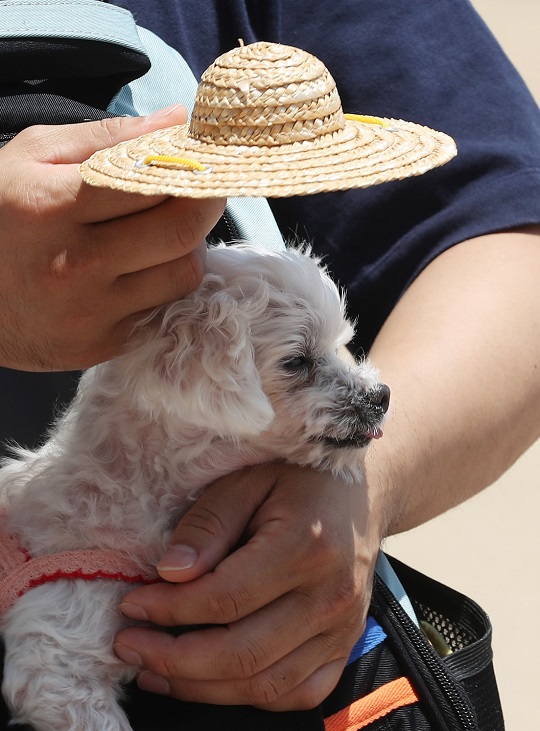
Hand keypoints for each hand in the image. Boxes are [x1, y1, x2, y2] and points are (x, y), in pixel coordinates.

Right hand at [0, 107, 224, 370]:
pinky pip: (163, 309)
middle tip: (204, 192)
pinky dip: (167, 284)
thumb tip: (177, 121)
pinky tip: (146, 268)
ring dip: (189, 247)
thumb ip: (107, 137)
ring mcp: (91, 312)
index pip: (155, 183)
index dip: (193, 169)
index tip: (206, 161)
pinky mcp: (100, 345)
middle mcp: (76, 265)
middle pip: (180, 232)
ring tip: (168, 231)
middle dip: (206, 205)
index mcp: (53, 206)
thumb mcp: (33, 157)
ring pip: (183, 275)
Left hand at [114, 463, 382, 709]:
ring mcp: (343, 628)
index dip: (168, 610)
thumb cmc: (298, 479)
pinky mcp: (345, 645)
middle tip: (129, 645)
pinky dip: (250, 697)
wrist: (361, 494)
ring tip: (156, 670)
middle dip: (173, 659)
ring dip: (201, 688)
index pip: (224, 599)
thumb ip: (208, 524)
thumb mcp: (247, 481)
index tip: (132, 605)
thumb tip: (170, 572)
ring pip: (266, 686)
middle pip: (241, 654)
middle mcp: (330, 597)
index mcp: (306, 547)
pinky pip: (298, 694)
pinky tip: (211, 682)